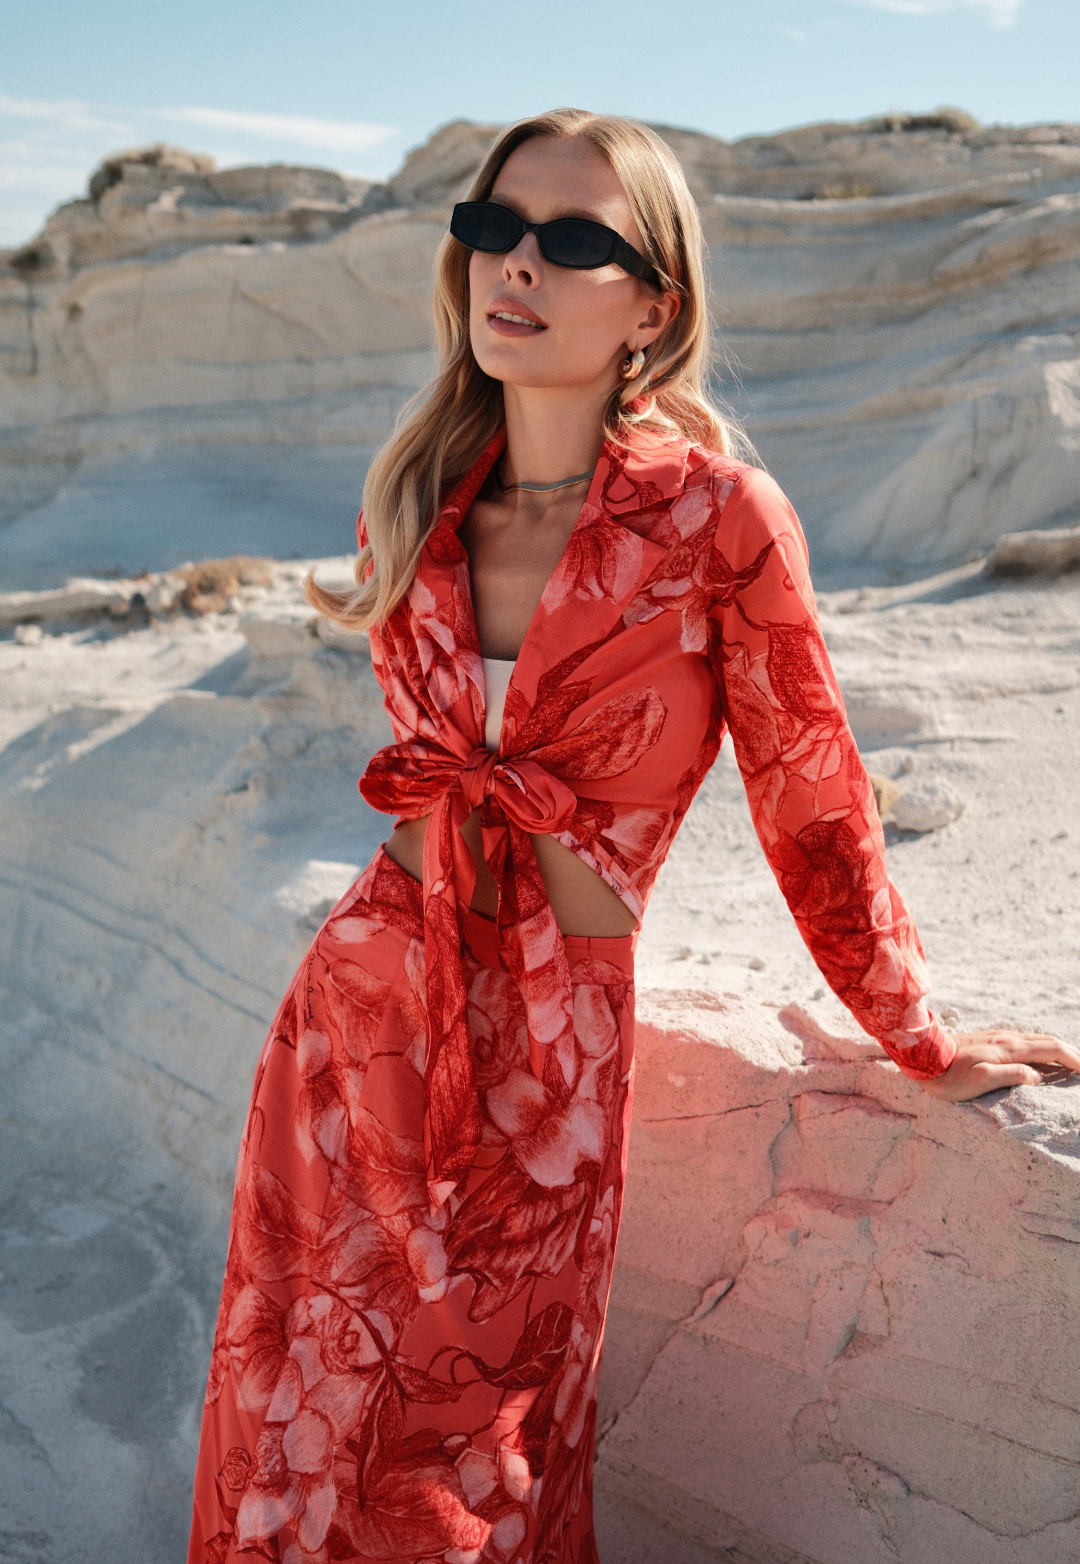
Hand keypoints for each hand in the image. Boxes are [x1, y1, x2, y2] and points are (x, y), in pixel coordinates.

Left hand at [919, 1029, 1079, 1101]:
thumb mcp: (979, 1080)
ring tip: (1070, 1063)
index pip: (1051, 1049)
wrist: (921, 1056)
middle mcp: (1007, 1039)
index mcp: (1009, 1048)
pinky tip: (1040, 1058)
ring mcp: (998, 1038)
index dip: (1073, 1059)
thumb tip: (1038, 1077)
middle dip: (1071, 1053)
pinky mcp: (990, 1041)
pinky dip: (1042, 1049)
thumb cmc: (948, 1075)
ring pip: (1037, 1040)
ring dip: (1058, 1050)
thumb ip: (1011, 1075)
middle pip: (1048, 1042)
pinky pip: (1025, 1042)